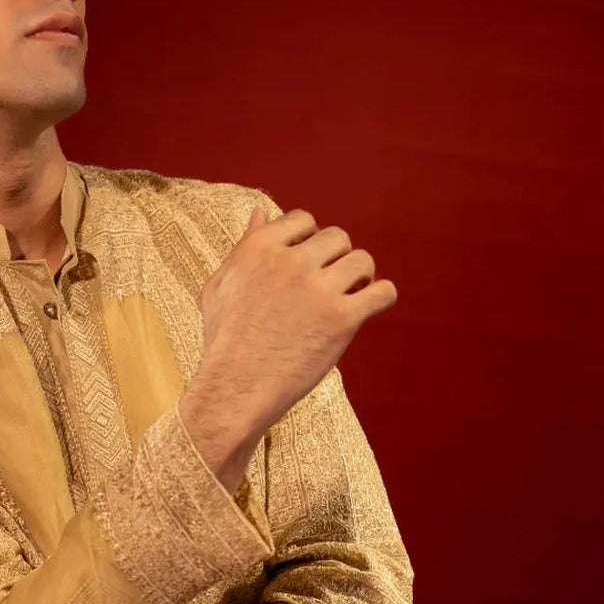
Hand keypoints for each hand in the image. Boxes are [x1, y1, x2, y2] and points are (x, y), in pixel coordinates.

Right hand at [194, 202, 398, 428]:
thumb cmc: (224, 341)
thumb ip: (243, 247)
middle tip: (330, 286)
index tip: (306, 267)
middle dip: (336, 258)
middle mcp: (290, 262)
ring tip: (349, 297)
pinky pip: (382, 293)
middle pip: (337, 238)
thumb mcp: (221, 286)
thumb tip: (260, 213)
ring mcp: (317, 290)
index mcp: (259, 249)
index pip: (304, 220)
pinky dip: (381, 297)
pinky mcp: (341, 320)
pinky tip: (368, 309)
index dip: (309, 242)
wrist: (234, 389)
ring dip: (361, 276)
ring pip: (363, 261)